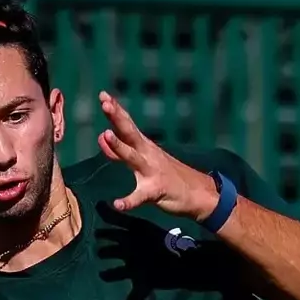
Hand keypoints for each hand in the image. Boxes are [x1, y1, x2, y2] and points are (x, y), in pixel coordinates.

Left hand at [96, 92, 220, 220]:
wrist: (198, 194)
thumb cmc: (166, 175)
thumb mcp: (142, 160)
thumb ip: (120, 151)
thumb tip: (101, 137)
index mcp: (144, 145)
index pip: (128, 124)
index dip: (116, 110)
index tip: (103, 94)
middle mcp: (147, 154)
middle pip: (130, 132)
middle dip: (117, 117)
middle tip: (105, 102)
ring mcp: (152, 171)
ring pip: (133, 157)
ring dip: (119, 146)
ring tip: (106, 134)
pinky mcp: (157, 191)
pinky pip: (140, 196)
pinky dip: (129, 201)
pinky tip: (118, 204)